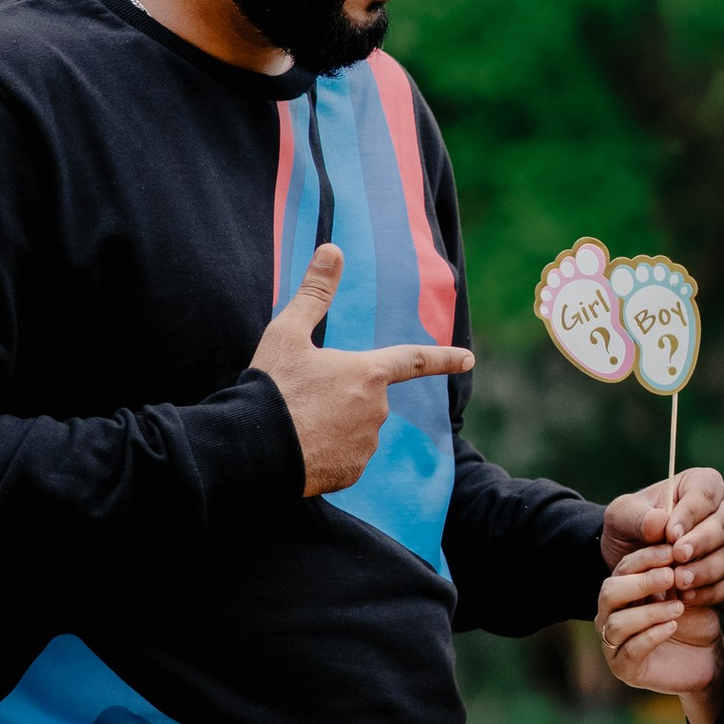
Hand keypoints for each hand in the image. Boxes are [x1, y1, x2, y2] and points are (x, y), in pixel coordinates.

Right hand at [253, 244, 474, 495]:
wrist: (254, 448)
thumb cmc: (272, 387)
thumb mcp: (287, 334)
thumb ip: (315, 293)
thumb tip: (333, 250)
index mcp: (368, 373)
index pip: (414, 360)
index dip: (443, 358)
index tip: (468, 358)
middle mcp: (376, 410)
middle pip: (367, 396)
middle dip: (342, 395)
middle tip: (302, 397)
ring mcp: (366, 444)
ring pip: (355, 428)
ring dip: (334, 424)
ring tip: (297, 423)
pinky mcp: (351, 473)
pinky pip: (344, 456)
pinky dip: (327, 451)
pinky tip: (302, 448)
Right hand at [596, 561, 723, 701]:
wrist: (708, 658)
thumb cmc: (695, 619)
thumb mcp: (688, 590)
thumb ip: (676, 570)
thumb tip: (674, 541)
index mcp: (623, 592)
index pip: (623, 568)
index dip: (645, 558)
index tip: (673, 551)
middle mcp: (610, 615)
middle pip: (609, 592)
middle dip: (640, 582)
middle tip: (671, 577)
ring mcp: (613, 643)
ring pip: (617, 623)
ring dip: (649, 612)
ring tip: (678, 608)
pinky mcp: (624, 669)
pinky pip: (630, 650)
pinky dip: (651, 636)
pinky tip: (672, 627)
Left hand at [601, 464, 723, 602]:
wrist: (633, 555)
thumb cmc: (632, 525)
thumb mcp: (622, 515)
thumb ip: (637, 517)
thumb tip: (660, 522)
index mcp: (702, 484)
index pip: (705, 495)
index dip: (690, 514)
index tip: (671, 534)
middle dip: (702, 542)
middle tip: (678, 556)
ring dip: (706, 570)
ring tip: (680, 581)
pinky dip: (710, 592)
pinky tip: (687, 596)